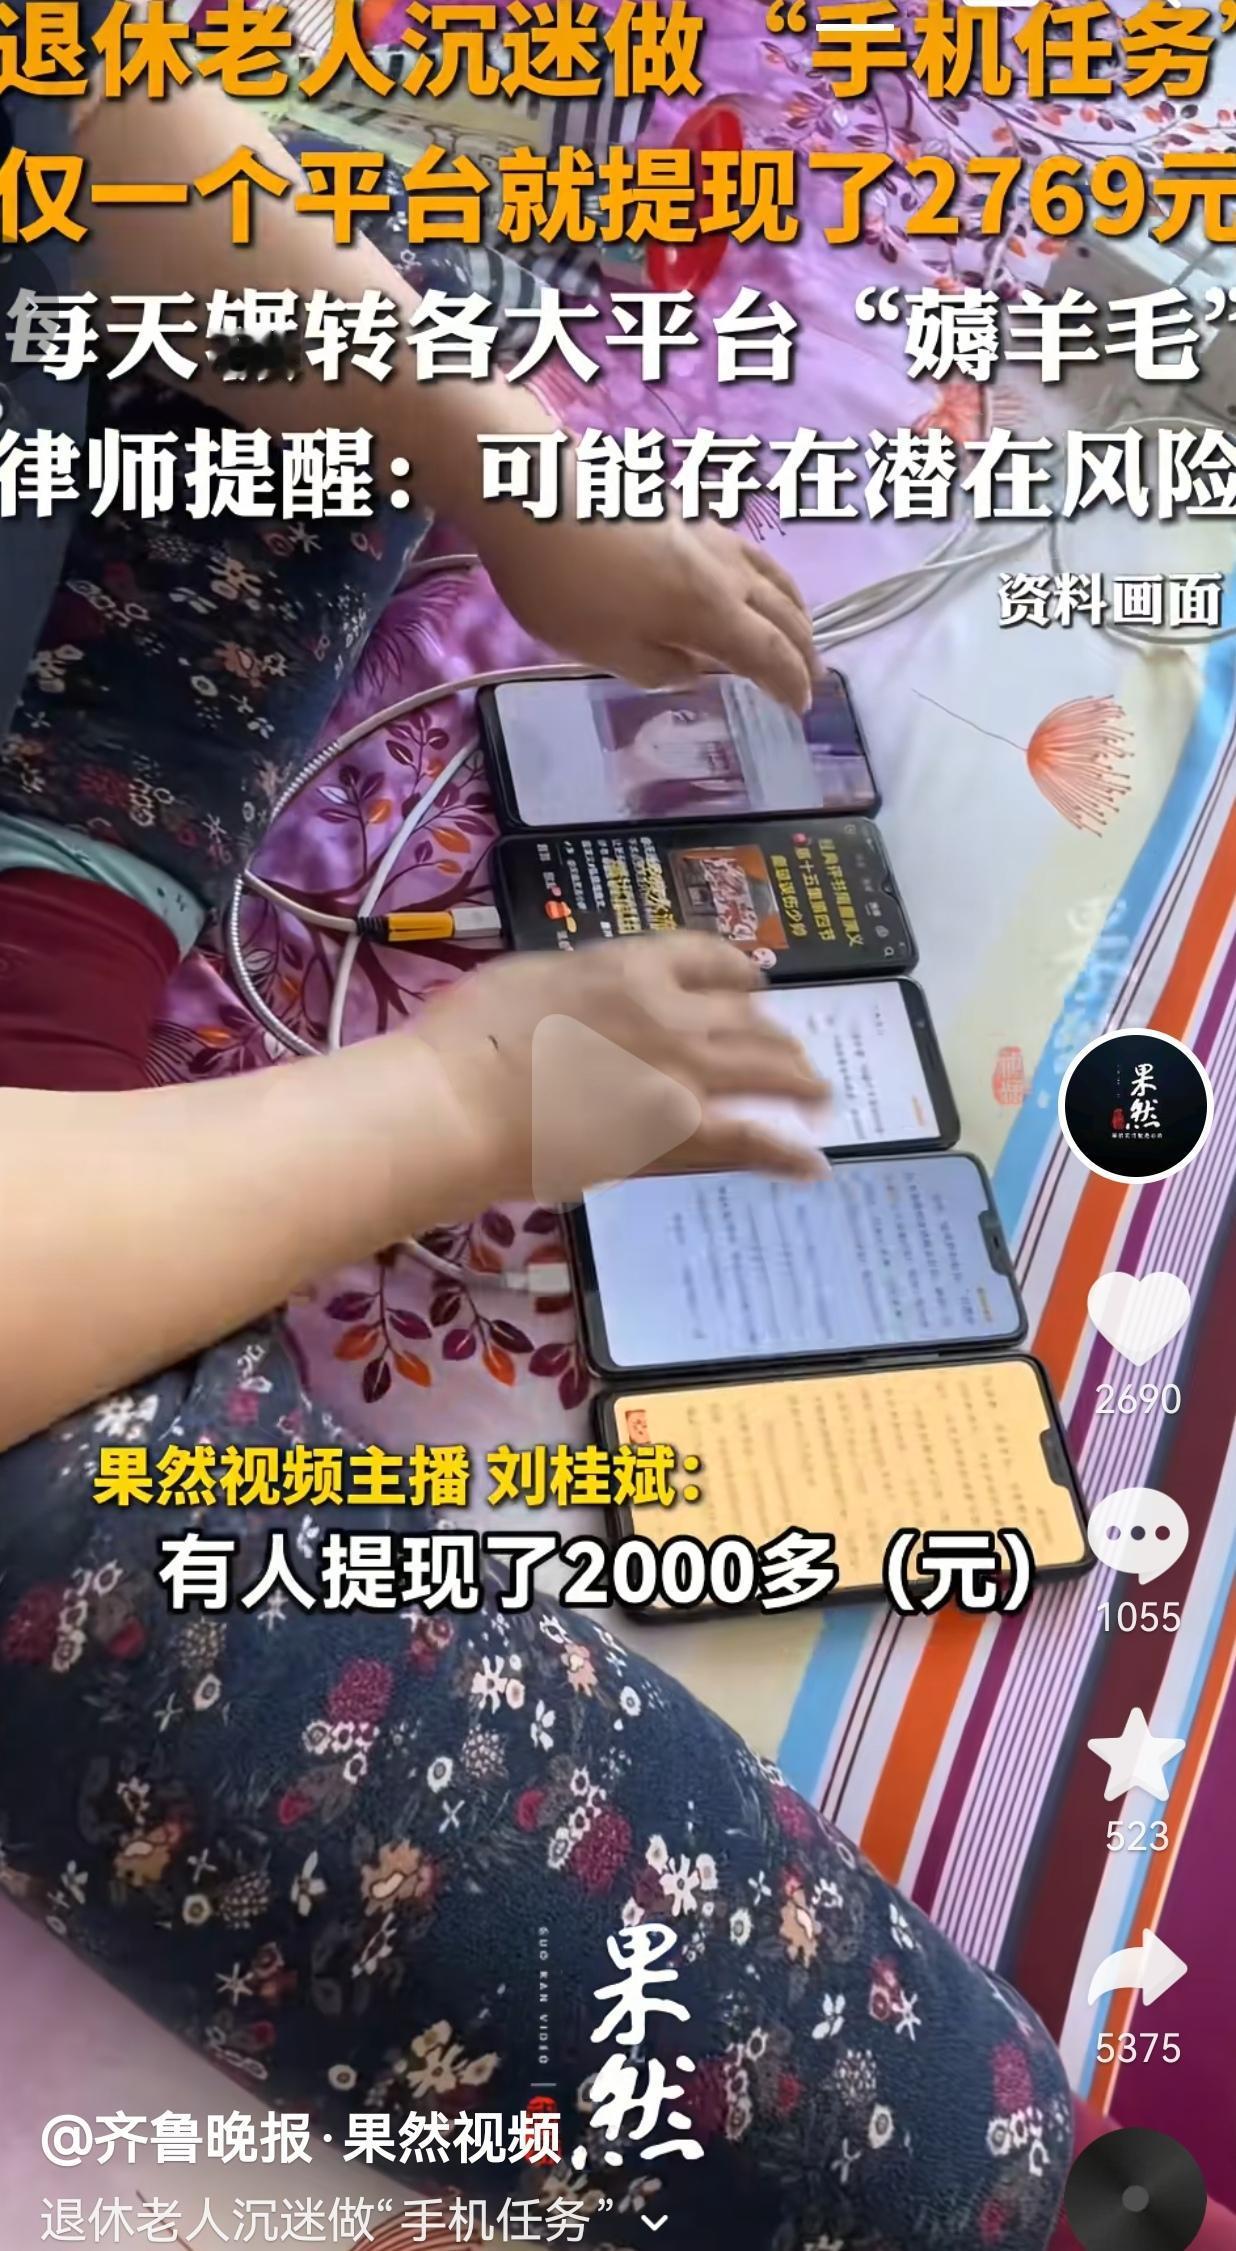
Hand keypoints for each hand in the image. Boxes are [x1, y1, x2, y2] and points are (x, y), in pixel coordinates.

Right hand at [410, 934, 829, 1205]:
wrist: (461, 1102)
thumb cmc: (470, 1035)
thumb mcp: (530, 977)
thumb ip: (582, 985)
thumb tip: (598, 999)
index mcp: (631, 967)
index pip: (705, 958)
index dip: (736, 969)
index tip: (753, 980)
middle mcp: (674, 1014)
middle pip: (745, 1017)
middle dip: (773, 1032)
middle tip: (792, 1048)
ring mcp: (683, 1076)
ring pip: (762, 1070)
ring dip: (796, 1079)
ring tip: (818, 1092)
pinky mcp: (678, 1135)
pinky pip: (750, 1140)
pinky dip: (785, 1152)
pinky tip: (812, 1164)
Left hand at [477, 506, 817, 714]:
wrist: (531, 490)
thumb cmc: (564, 586)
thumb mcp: (607, 652)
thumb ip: (661, 668)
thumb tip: (697, 669)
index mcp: (710, 612)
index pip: (768, 654)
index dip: (790, 683)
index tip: (801, 707)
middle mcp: (724, 569)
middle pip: (783, 611)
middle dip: (803, 649)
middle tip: (813, 676)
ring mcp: (708, 533)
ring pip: (772, 573)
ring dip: (793, 608)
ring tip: (797, 627)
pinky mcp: (686, 511)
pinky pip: (747, 552)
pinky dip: (765, 578)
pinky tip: (749, 581)